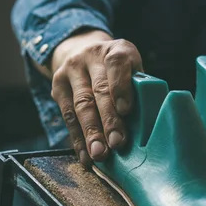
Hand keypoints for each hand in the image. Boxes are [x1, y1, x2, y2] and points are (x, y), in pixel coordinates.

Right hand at [50, 30, 142, 166]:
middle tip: (117, 143)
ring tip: (99, 154)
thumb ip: (139, 90)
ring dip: (90, 133)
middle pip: (98, 90)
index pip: (117, 63)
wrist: (84, 52)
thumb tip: (147, 125)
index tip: (126, 110)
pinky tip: (86, 155)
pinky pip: (67, 116)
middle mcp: (91, 56)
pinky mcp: (57, 87)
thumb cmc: (120, 70)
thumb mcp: (133, 69)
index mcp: (116, 50)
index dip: (121, 87)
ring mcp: (71, 70)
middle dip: (108, 120)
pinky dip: (78, 139)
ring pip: (80, 105)